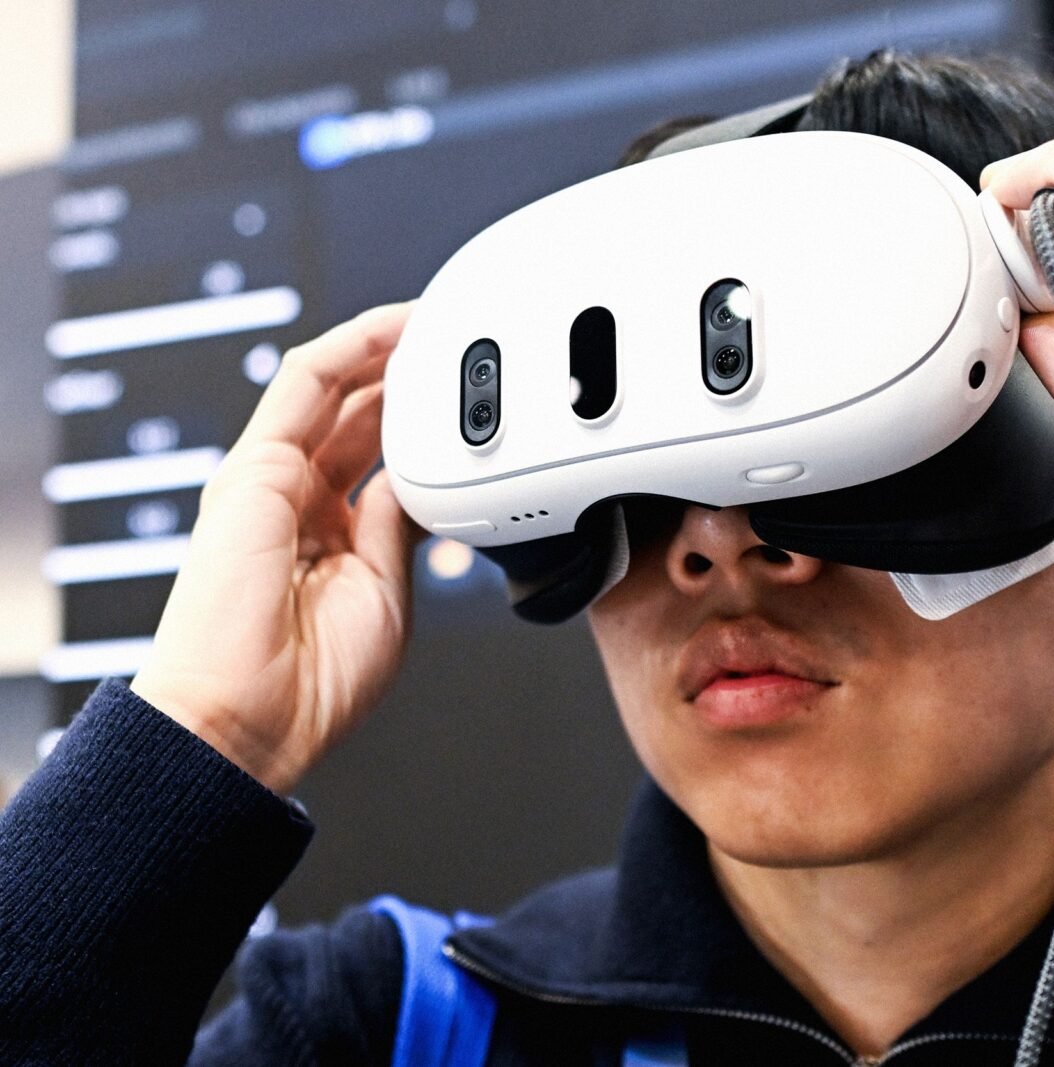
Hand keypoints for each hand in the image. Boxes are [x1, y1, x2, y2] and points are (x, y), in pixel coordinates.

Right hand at [130, 304, 422, 791]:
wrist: (249, 720)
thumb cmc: (310, 683)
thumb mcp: (386, 592)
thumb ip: (399, 526)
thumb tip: (423, 480)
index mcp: (331, 535)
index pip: (382, 457)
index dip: (424, 422)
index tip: (470, 399)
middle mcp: (297, 501)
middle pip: (362, 416)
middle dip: (412, 377)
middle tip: (465, 344)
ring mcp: (271, 481)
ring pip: (335, 389)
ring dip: (387, 348)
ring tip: (441, 320)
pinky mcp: (253, 468)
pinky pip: (303, 386)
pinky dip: (350, 348)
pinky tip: (393, 327)